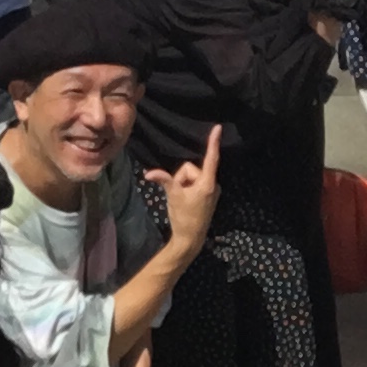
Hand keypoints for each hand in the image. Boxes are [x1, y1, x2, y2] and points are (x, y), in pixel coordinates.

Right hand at [144, 124, 222, 252]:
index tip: (218, 127)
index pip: (211, 158)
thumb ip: (164, 180)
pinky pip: (196, 184)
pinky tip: (186, 202)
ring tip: (183, 200)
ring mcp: (212, 191)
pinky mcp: (209, 196)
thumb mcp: (173, 196)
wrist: (190, 239)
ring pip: (192, 177)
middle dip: (182, 178)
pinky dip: (188, 188)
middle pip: (192, 169)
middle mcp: (213, 185)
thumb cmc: (183, 217)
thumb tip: (148, 173)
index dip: (213, 142)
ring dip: (184, 185)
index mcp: (207, 183)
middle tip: (178, 194)